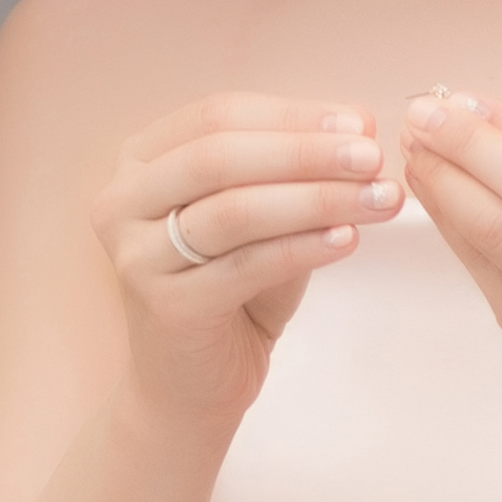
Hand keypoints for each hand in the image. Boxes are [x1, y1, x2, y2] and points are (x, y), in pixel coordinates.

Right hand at [97, 95, 398, 427]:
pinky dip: (303, 248)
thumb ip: (292, 173)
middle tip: (372, 158)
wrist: (190, 387)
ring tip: (378, 199)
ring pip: (235, 209)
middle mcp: (122, 201)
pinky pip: (246, 265)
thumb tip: (358, 127)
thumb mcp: (258, 217)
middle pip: (219, 155)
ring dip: (316, 199)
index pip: (217, 115)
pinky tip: (348, 240)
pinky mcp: (166, 306)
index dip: (292, 114)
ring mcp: (137, 255)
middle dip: (306, 152)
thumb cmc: (229, 292)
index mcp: (141, 161)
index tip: (360, 123)